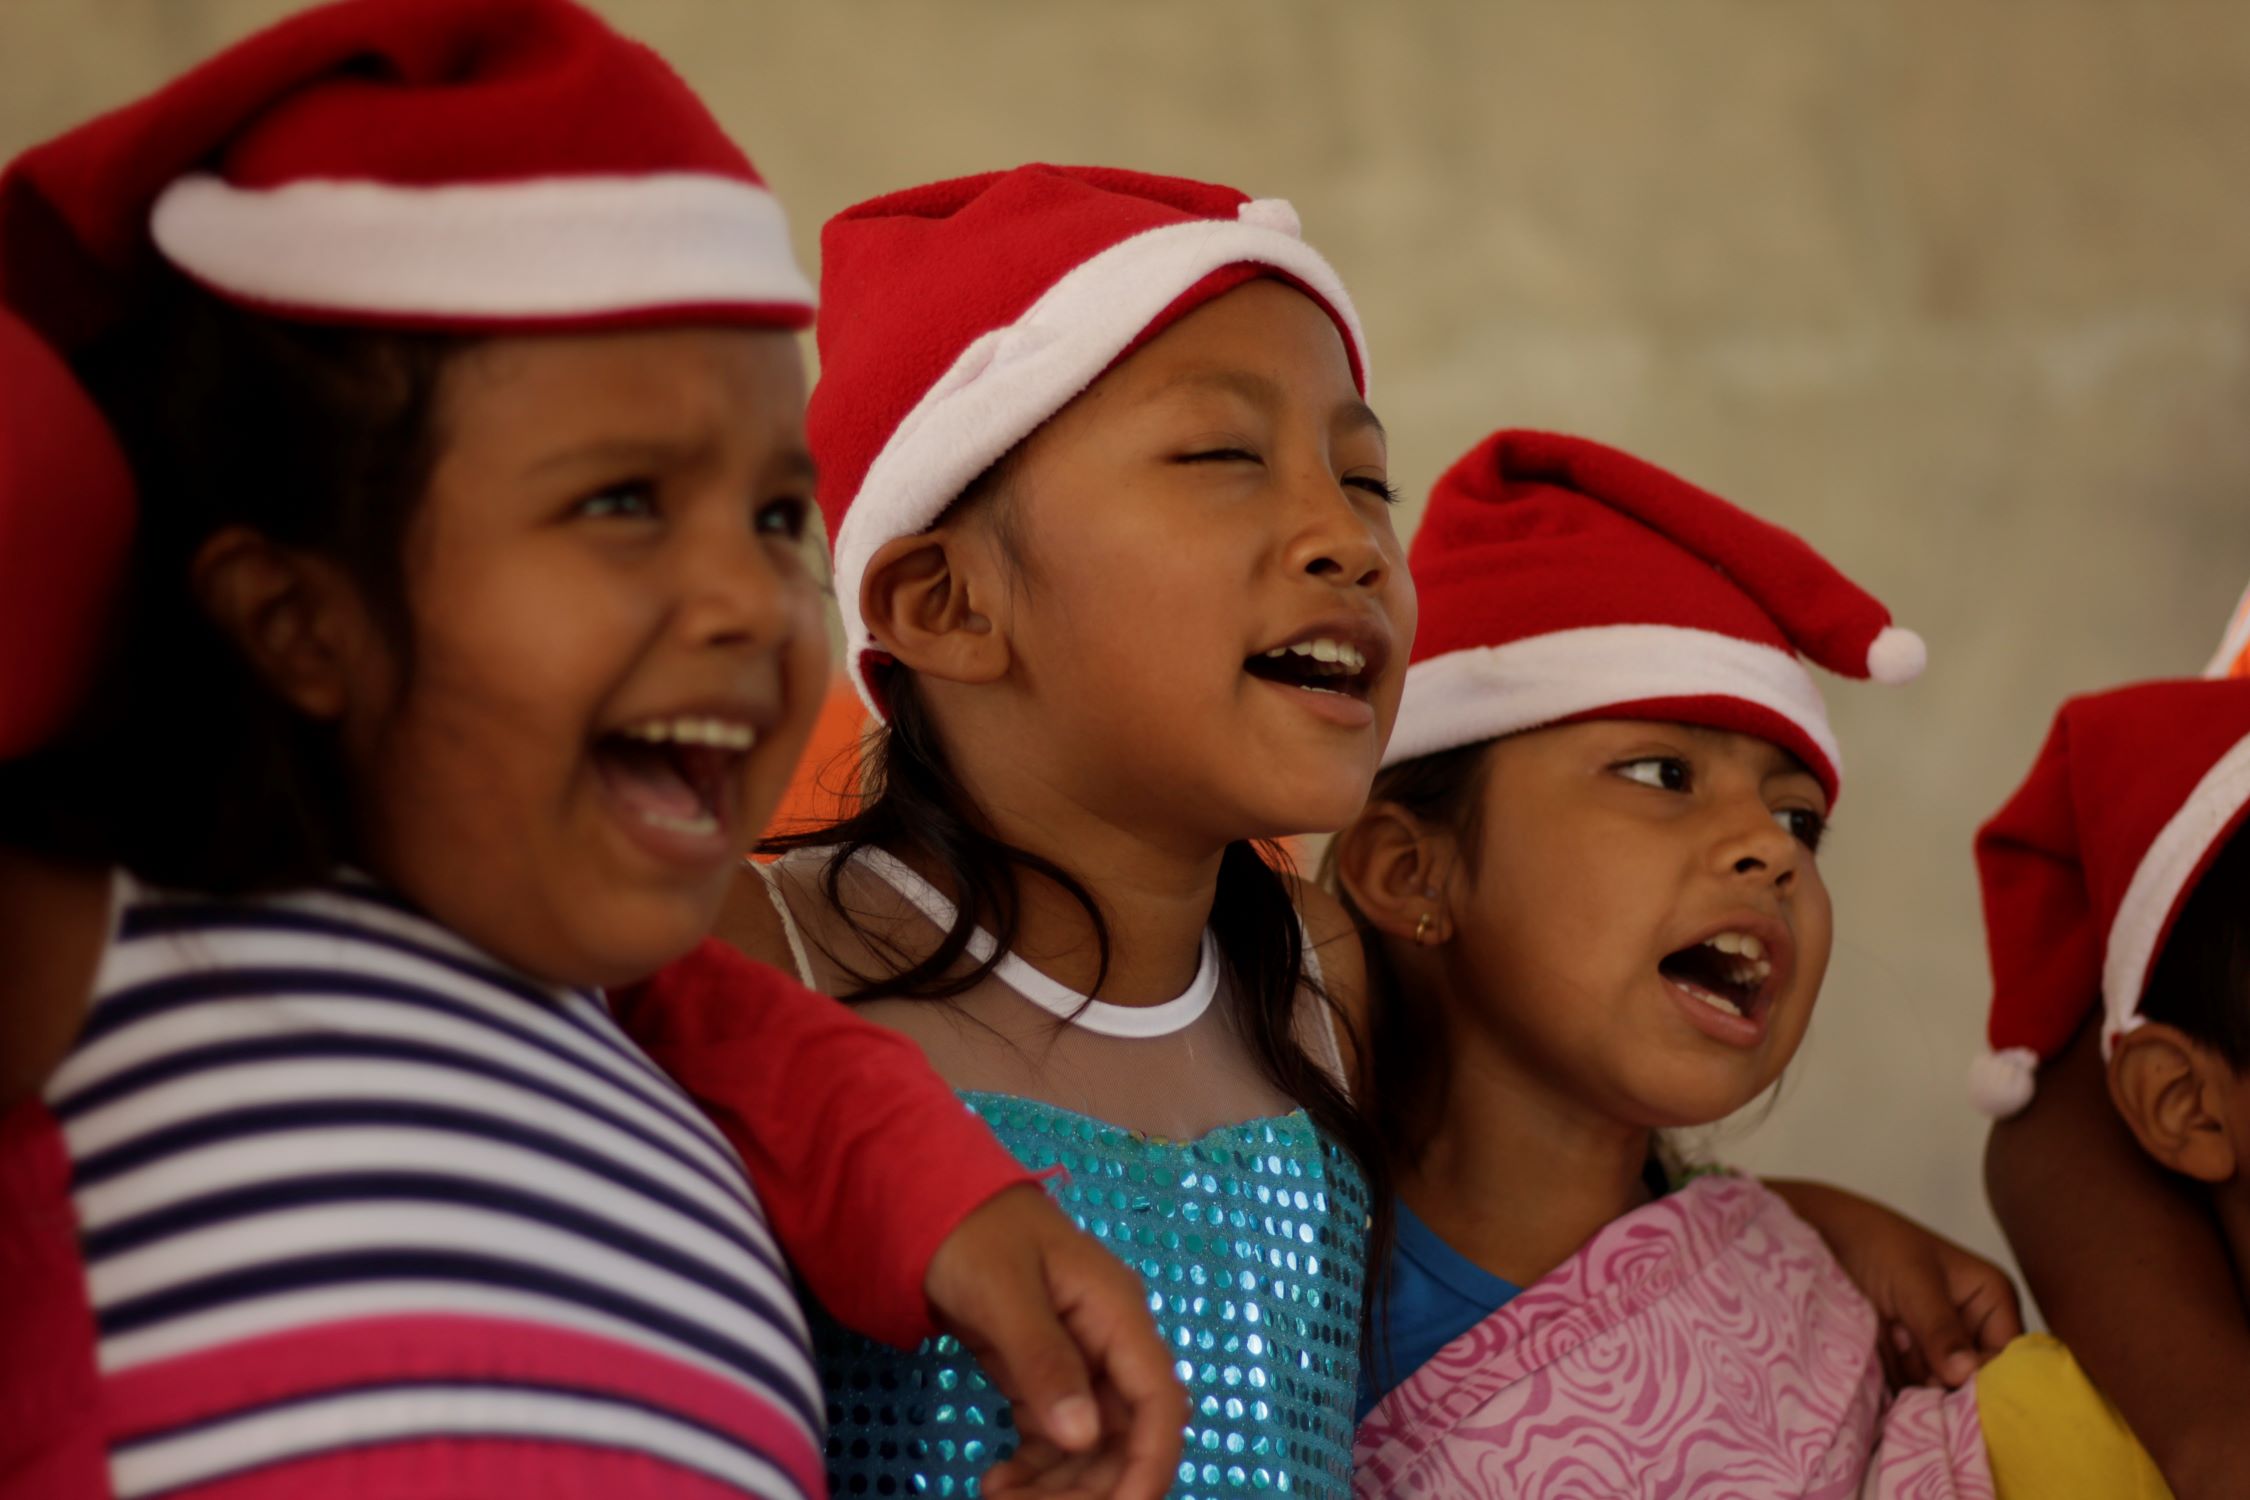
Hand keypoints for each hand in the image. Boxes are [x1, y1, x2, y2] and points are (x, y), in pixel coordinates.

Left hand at [923, 1185, 1185, 1499]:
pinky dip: (1037, 1468)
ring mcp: (1081, 1360)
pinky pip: (1059, 1435)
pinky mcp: (1048, 1374)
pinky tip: (998, 1481)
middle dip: (1092, 1485)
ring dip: (1060, 1484)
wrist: (937, 1206)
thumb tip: (1083, 1435)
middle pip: (1127, 1434)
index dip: (1150, 1463)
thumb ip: (1044, 1361)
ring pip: (1093, 1444)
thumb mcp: (1004, 1293)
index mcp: (1117, 1313)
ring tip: (1000, 1499)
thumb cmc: (975, 1234)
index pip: (1159, 1401)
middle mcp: (1110, 1342)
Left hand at [1767, 1177, 2023, 1388]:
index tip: (1951, 1384)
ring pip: (1943, 1392)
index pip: (2008, 1356)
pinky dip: (1899, 1391)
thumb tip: (1964, 1373)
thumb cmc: (1871, 1242)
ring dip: (1918, 1386)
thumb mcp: (1910, 1279)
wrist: (1815, 1237)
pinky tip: (1881, 1361)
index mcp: (1991, 1300)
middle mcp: (1971, 1329)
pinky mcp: (1905, 1363)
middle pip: (1978, 1381)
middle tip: (1911, 1358)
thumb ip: (1940, 1327)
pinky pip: (1913, 1393)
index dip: (1988, 1378)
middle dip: (1947, 1385)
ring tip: (1890, 1344)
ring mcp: (1937, 1349)